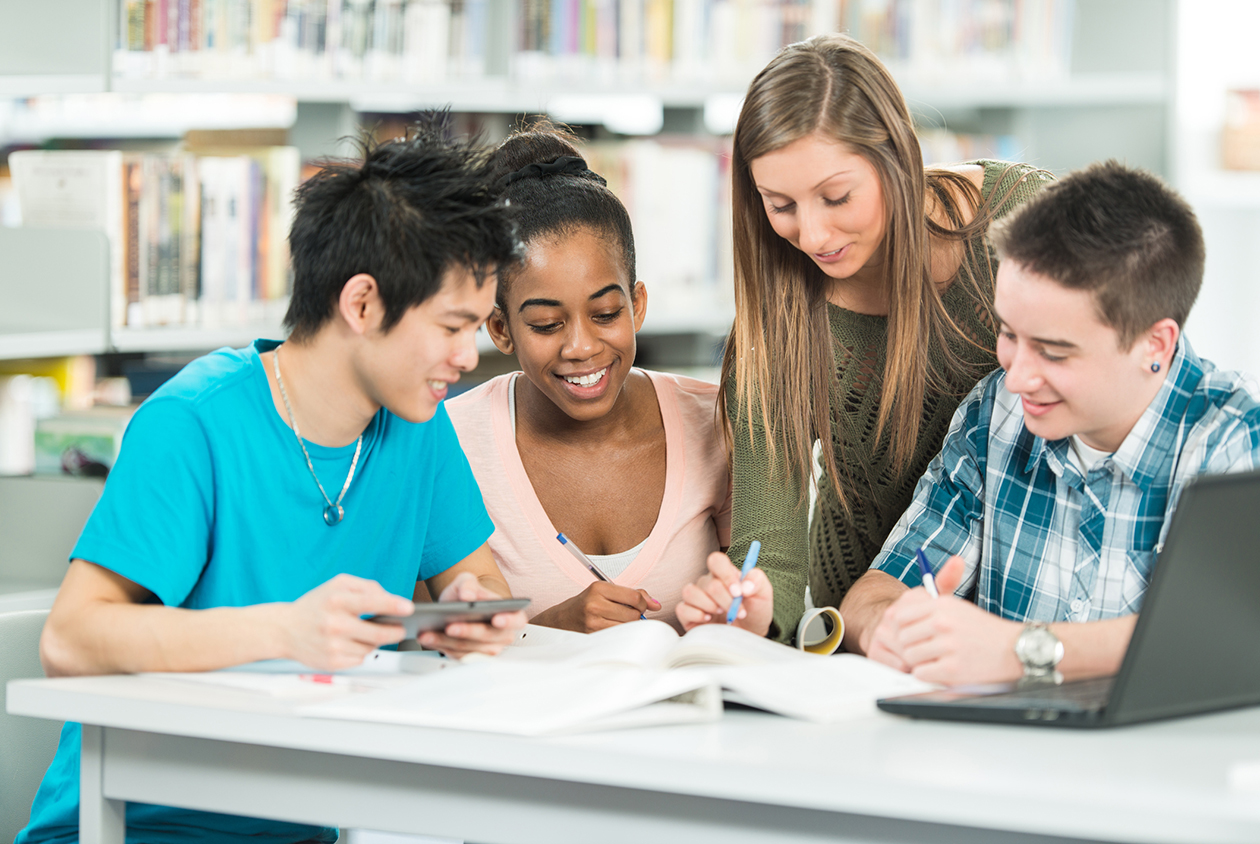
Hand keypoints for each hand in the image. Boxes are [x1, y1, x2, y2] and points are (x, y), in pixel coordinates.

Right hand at [285, 573, 415, 670]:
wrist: (284, 629)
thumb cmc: (316, 605)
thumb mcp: (337, 584)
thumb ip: (366, 587)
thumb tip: (390, 599)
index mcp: (336, 600)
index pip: (371, 602)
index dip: (393, 605)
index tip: (409, 608)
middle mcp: (334, 624)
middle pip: (378, 632)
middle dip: (394, 631)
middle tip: (400, 628)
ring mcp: (332, 645)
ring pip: (371, 647)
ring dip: (375, 641)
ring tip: (365, 632)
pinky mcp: (331, 662)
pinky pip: (360, 659)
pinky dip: (361, 651)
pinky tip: (351, 643)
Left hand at [416, 572, 527, 658]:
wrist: (455, 607)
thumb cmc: (467, 595)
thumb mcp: (467, 581)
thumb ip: (468, 584)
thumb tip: (467, 595)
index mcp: (510, 614)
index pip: (516, 620)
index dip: (508, 621)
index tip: (496, 619)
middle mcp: (501, 635)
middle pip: (487, 637)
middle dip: (467, 632)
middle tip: (450, 626)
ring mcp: (486, 649)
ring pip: (468, 648)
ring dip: (446, 641)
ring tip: (429, 633)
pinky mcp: (469, 657)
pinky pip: (455, 655)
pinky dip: (440, 646)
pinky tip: (428, 638)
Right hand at [533, 582, 661, 632]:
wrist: (562, 620)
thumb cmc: (587, 603)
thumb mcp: (606, 591)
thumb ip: (633, 594)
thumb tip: (656, 605)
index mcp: (598, 588)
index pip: (634, 597)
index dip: (642, 603)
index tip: (639, 605)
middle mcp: (594, 605)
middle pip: (633, 615)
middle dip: (636, 615)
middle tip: (627, 614)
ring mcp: (593, 623)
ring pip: (627, 628)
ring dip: (628, 626)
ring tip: (618, 621)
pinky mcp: (593, 637)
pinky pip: (619, 637)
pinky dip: (621, 634)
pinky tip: (612, 629)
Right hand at [676, 551, 772, 635]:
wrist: (749, 635)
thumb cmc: (755, 612)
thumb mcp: (763, 595)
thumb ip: (757, 582)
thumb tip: (744, 585)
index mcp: (724, 574)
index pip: (716, 561)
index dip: (726, 575)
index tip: (738, 592)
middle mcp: (708, 583)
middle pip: (708, 583)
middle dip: (726, 600)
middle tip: (739, 612)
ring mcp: (697, 598)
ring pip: (690, 592)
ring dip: (709, 605)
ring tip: (722, 615)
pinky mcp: (688, 614)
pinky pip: (682, 609)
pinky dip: (696, 615)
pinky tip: (709, 621)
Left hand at [873, 556, 1022, 684]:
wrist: (1013, 648)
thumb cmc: (983, 630)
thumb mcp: (957, 607)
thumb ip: (928, 608)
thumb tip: (898, 615)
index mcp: (941, 605)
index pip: (900, 615)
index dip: (901, 628)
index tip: (909, 635)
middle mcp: (943, 623)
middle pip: (903, 638)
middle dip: (909, 647)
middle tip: (921, 651)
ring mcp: (948, 646)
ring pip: (910, 656)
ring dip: (917, 662)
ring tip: (932, 661)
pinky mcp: (953, 669)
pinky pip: (922, 673)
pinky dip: (927, 675)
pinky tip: (938, 671)